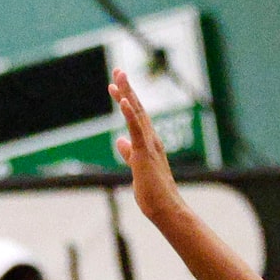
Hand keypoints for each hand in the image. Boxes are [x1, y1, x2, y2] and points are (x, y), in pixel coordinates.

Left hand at [111, 70, 181, 225]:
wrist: (165, 209)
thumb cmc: (153, 194)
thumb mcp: (136, 168)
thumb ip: (129, 153)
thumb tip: (120, 141)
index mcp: (148, 143)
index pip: (135, 116)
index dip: (125, 99)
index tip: (115, 85)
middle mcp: (151, 139)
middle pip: (136, 108)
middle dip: (126, 89)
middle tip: (117, 70)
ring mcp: (149, 145)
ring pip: (136, 114)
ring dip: (127, 94)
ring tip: (118, 77)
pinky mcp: (145, 153)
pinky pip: (137, 129)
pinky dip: (129, 114)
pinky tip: (123, 101)